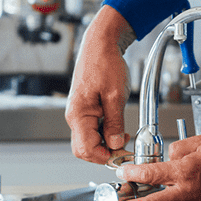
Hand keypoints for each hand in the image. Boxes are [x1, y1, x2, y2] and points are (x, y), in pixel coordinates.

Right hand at [65, 5, 134, 164]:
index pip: (85, 149)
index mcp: (78, 115)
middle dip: (105, 152)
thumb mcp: (116, 95)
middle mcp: (75, 117)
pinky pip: (93, 131)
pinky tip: (118, 128)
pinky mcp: (86, 111)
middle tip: (124, 146)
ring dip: (106, 143)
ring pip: (90, 141)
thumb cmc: (105, 63)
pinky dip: (106, 134)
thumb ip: (115, 122)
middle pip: (84, 149)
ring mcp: (80, 114)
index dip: (105, 156)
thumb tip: (116, 144)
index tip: (123, 152)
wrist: (101, 44)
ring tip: (123, 135)